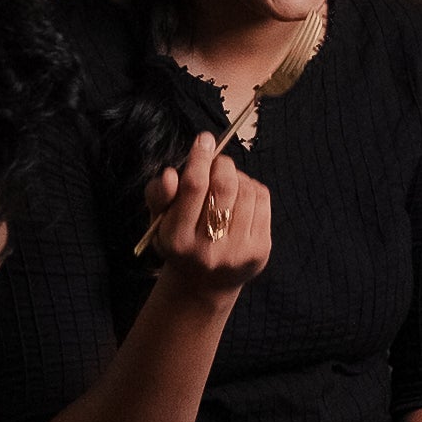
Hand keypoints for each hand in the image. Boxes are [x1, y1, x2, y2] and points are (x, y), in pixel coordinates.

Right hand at [146, 133, 271, 307]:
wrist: (204, 282)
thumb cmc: (179, 240)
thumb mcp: (159, 219)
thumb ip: (159, 194)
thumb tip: (170, 174)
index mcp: (177, 239)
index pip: (193, 187)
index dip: (200, 158)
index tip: (204, 139)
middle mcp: (207, 249)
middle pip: (223, 186)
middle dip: (221, 164)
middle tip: (216, 160)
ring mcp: (237, 252)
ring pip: (245, 191)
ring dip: (237, 176)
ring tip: (226, 182)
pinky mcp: (259, 251)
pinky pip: (262, 201)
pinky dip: (252, 188)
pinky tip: (240, 197)